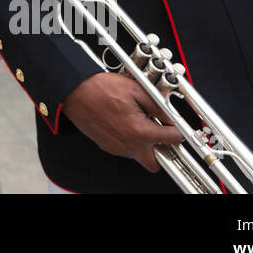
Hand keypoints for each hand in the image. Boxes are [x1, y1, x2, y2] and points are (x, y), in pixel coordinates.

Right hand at [63, 73, 183, 171]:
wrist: (74, 92)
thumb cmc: (100, 88)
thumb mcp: (135, 89)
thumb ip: (158, 105)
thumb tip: (171, 116)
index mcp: (140, 131)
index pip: (172, 140)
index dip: (177, 130)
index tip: (175, 125)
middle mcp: (129, 145)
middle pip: (157, 163)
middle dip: (162, 150)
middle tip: (160, 132)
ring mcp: (117, 148)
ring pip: (140, 157)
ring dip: (145, 145)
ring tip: (139, 123)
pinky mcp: (107, 147)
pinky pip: (126, 150)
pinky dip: (131, 141)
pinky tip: (126, 123)